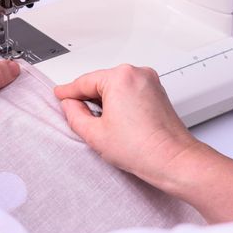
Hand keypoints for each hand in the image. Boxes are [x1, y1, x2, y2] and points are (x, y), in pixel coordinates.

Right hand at [55, 65, 198, 187]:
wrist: (173, 160)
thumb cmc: (143, 149)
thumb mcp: (94, 134)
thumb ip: (74, 115)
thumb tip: (70, 105)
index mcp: (120, 77)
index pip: (84, 81)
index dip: (68, 91)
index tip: (60, 95)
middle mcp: (137, 73)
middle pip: (101, 82)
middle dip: (87, 97)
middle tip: (75, 113)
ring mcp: (150, 81)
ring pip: (116, 86)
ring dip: (104, 100)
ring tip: (100, 124)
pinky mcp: (157, 91)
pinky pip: (130, 91)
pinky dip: (119, 101)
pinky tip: (116, 121)